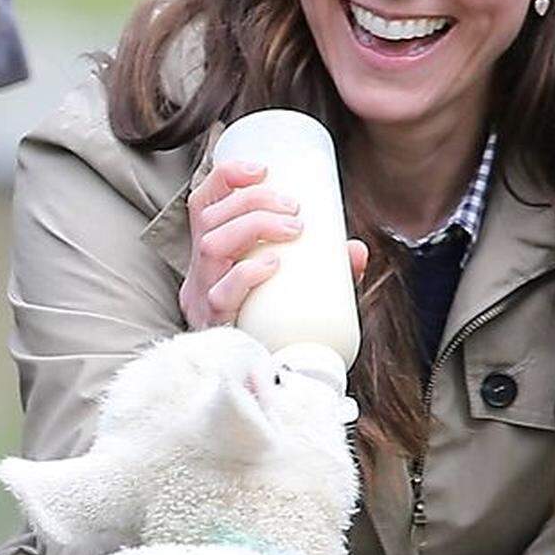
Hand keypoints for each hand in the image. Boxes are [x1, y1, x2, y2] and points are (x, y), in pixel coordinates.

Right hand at [180, 159, 367, 330]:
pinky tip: (272, 265)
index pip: (202, 203)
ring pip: (211, 247)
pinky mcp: (213, 328)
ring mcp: (201, 301)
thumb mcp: (297, 289)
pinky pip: (221, 295)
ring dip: (254, 227)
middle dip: (253, 203)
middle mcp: (198, 275)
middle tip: (296, 209)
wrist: (262, 387)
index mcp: (209, 256)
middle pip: (210, 220)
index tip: (263, 168)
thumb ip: (325, 270)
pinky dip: (247, 274)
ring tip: (294, 228)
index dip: (226, 177)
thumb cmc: (274, 327)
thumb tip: (356, 250)